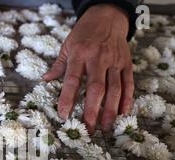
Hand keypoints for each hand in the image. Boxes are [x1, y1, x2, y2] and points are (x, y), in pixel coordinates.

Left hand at [43, 4, 133, 133]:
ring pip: (115, 89)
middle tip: (88, 129)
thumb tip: (45, 79)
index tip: (64, 115)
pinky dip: (127, 100)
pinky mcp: (127, 64)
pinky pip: (129, 84)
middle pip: (96, 88)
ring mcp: (115, 61)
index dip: (68, 99)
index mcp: (80, 54)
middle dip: (93, 111)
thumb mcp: (67, 45)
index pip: (72, 80)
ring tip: (105, 127)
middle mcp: (98, 58)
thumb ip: (58, 65)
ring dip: (111, 110)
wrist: (108, 16)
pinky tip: (123, 114)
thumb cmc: (84, 33)